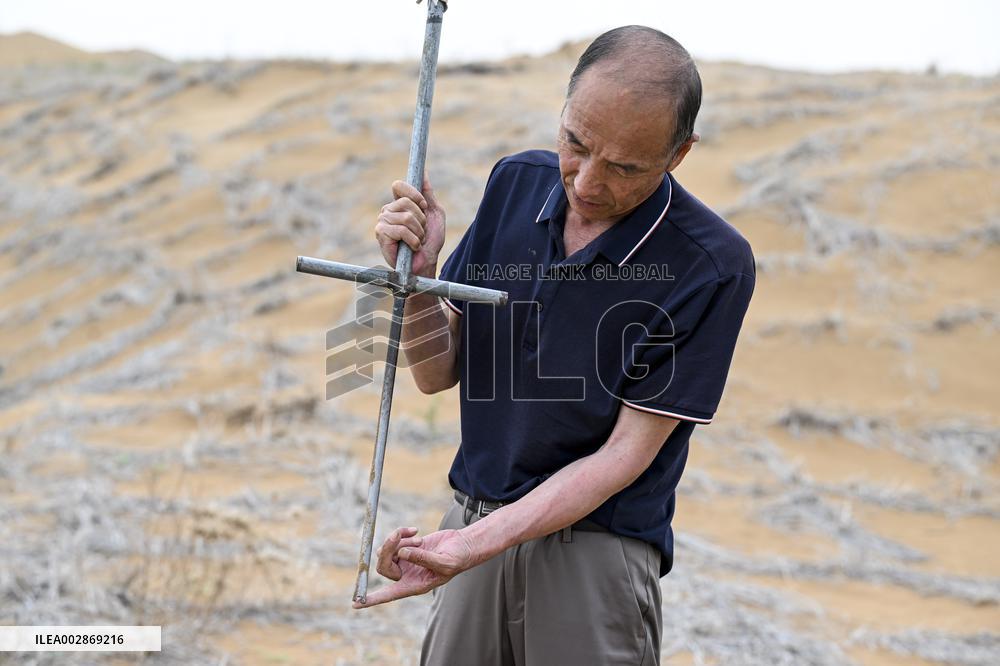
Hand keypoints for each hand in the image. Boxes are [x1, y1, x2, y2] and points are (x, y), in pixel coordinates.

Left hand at [352, 527, 474, 608]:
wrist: (462, 545)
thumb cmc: (457, 559)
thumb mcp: (443, 562)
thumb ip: (422, 559)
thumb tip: (401, 554)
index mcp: (413, 585)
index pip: (388, 594)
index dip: (372, 599)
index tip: (356, 603)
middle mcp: (406, 574)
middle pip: (383, 566)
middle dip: (388, 549)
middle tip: (397, 535)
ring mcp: (405, 560)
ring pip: (386, 551)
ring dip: (398, 541)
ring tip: (418, 538)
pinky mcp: (407, 547)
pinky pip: (394, 541)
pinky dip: (402, 534)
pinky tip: (415, 531)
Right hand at [374, 175, 445, 276]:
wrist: (427, 263)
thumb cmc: (430, 241)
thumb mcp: (434, 214)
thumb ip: (428, 194)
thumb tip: (424, 173)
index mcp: (398, 204)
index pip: (399, 185)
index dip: (414, 194)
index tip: (423, 206)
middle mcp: (388, 211)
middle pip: (406, 202)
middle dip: (420, 219)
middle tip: (421, 231)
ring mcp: (382, 222)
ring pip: (406, 217)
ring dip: (418, 232)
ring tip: (417, 241)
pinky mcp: (381, 235)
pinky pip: (401, 230)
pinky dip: (413, 240)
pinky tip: (412, 247)